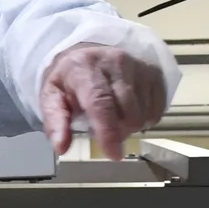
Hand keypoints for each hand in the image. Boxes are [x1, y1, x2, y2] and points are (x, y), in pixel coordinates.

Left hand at [40, 44, 167, 159]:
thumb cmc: (68, 79)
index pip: (101, 103)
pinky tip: (129, 111)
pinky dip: (145, 118)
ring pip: (144, 114)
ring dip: (130, 125)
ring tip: (114, 116)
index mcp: (85, 68)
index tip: (113, 154)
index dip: (108, 132)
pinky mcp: (154, 72)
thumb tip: (61, 147)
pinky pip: (157, 109)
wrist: (84, 53)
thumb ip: (55, 122)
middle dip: (118, 132)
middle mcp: (116, 63)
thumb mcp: (51, 97)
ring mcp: (139, 66)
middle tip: (103, 129)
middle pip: (128, 113)